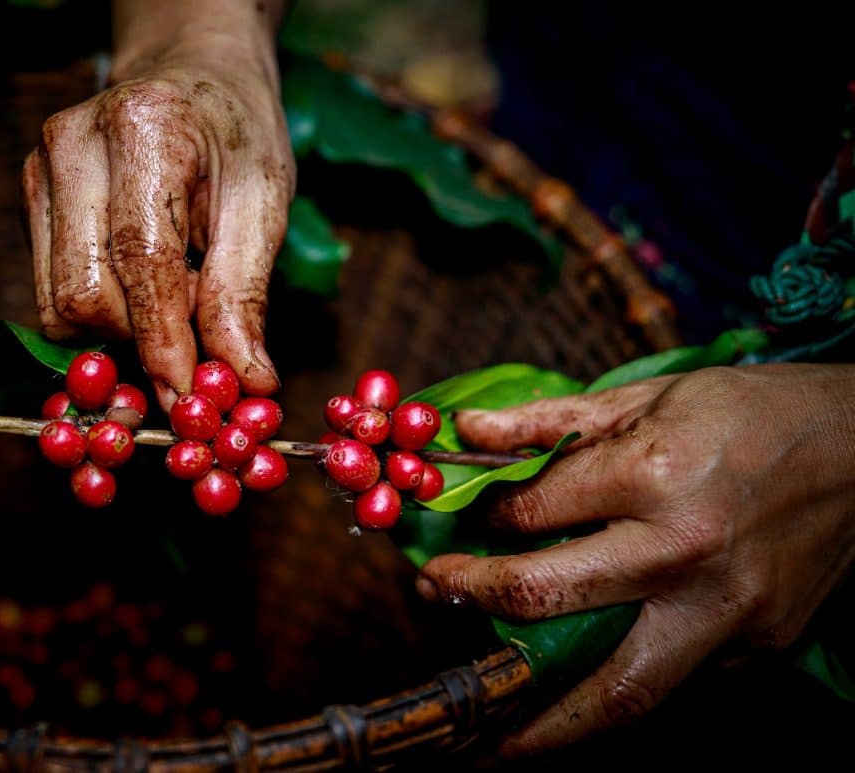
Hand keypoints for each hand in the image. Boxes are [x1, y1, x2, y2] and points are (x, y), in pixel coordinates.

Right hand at [22, 2, 293, 410]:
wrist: (192, 78)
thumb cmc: (235, 138)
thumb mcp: (264, 204)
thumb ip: (244, 294)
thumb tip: (245, 382)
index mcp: (145, 129)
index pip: (140, 258)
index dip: (163, 340)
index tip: (188, 398)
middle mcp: (73, 144)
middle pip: (84, 292)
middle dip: (142, 337)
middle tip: (198, 327)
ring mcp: (39, 169)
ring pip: (58, 303)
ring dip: (120, 328)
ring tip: (173, 292)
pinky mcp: (28, 196)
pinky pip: (52, 290)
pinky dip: (101, 309)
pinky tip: (140, 280)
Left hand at [416, 362, 854, 756]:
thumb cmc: (754, 413)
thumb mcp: (649, 396)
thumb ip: (549, 422)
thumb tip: (465, 431)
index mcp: (656, 475)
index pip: (532, 513)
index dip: (484, 518)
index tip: (464, 524)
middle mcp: (687, 552)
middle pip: (551, 599)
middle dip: (478, 602)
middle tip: (435, 600)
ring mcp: (728, 612)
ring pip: (618, 690)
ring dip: (544, 728)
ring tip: (489, 747)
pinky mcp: (760, 647)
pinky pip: (674, 682)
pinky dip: (619, 693)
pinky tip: (581, 696)